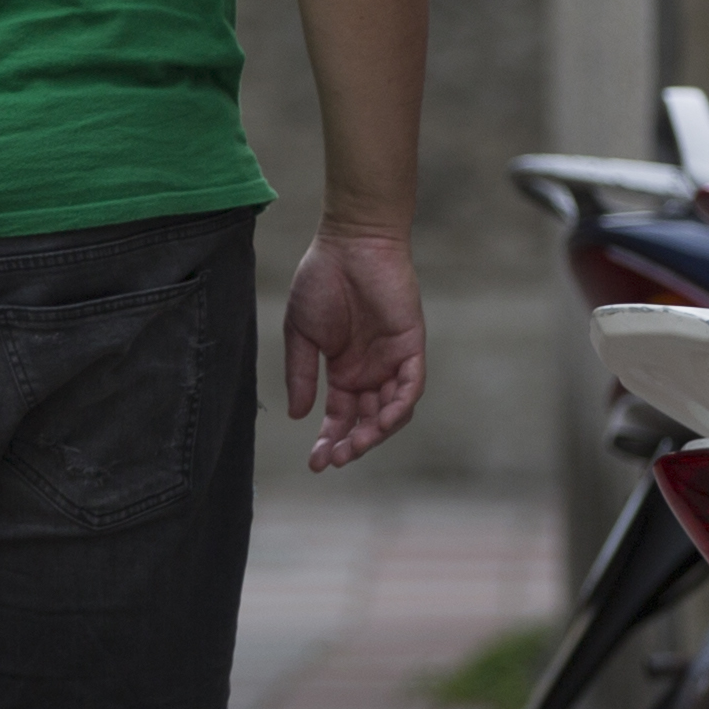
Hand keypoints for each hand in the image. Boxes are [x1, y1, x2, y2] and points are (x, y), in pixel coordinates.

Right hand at [281, 227, 424, 472]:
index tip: (315, 463)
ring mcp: (392, 360)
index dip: (328, 439)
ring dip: (375, 433)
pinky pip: (411, 386)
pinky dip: (399, 407)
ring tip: (354, 447)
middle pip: (366, 420)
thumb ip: (301, 375)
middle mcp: (370, 370)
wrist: (349, 244)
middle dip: (351, 443)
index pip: (340, 415)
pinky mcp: (410, 347)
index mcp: (343, 369)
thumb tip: (298, 415)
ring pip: (391, 410)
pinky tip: (382, 423)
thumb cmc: (320, 281)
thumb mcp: (301, 334)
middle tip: (334, 459)